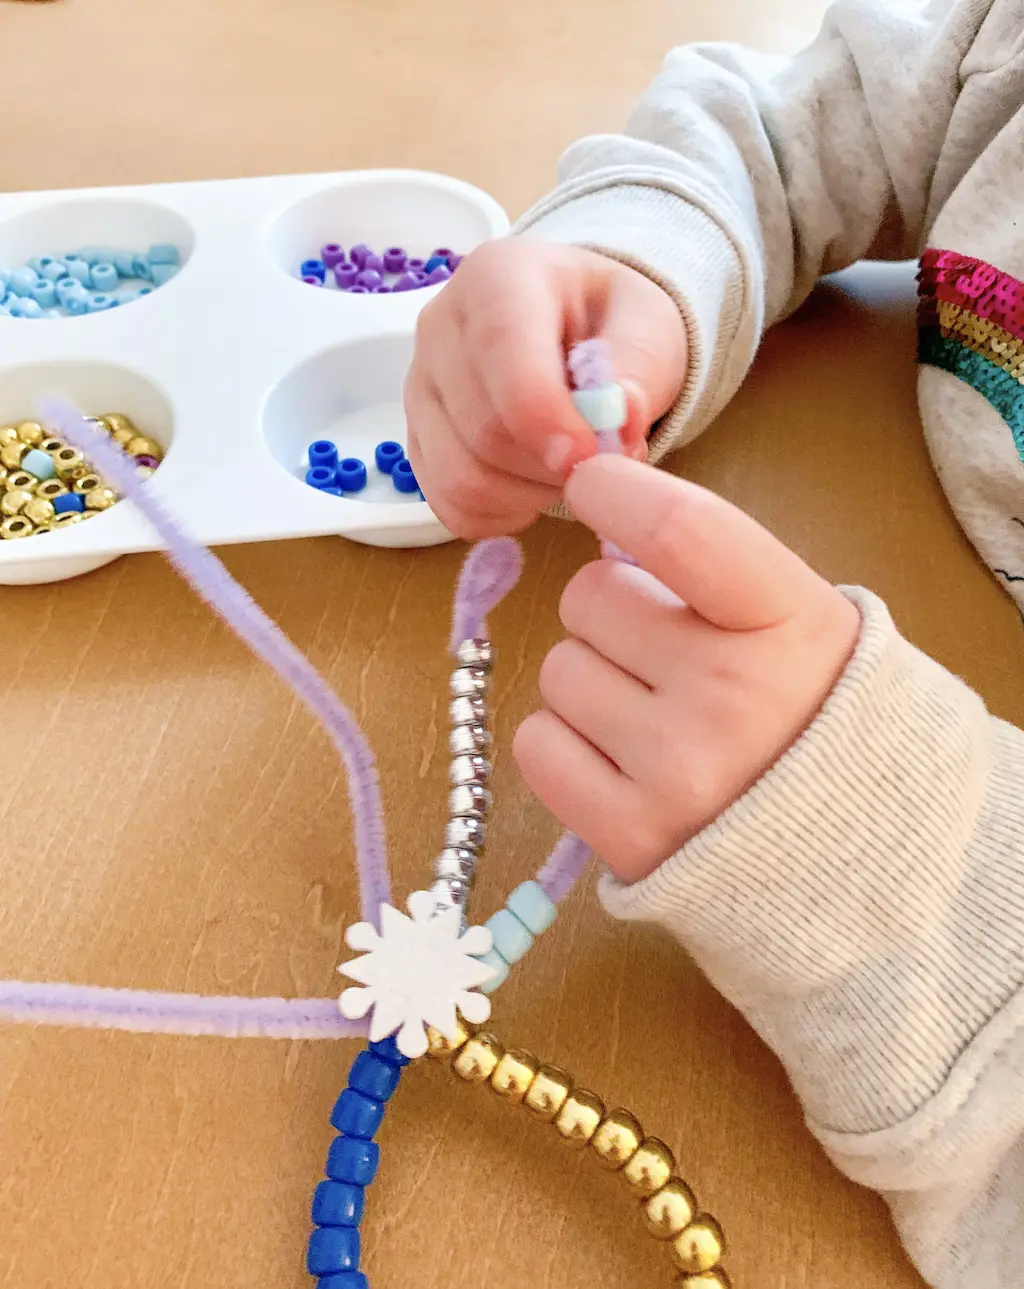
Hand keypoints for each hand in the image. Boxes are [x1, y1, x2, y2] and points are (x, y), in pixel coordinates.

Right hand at [404, 239, 687, 538]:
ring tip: (569, 474)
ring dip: (529, 496)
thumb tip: (618, 420)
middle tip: (601, 464)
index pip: (502, 348)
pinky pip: (447, 503)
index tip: (589, 456)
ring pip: (461, 476)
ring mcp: (420, 387)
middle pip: (484, 429)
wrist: (578, 334)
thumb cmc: (612, 325)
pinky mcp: (416, 440)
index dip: (544, 416)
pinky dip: (498, 515)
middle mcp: (440, 327)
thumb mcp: (648, 327)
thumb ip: (637, 369)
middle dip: (552, 465)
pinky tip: (532, 493)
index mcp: (498, 277)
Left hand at [513, 456, 860, 883]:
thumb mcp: (799, 618)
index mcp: (790, 624)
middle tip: (658, 648)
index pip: (679, 530)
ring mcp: (678, 772)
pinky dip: (564, 742)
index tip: (591, 480)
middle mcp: (733, 696)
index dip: (615, 492)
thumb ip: (712, 563)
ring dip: (589, 681)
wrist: (849, 853)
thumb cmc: (809, 711)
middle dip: (608, 609)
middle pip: (589, 596)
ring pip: (558, 671)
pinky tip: (620, 758)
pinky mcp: (628, 836)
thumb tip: (601, 499)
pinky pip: (536, 744)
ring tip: (651, 715)